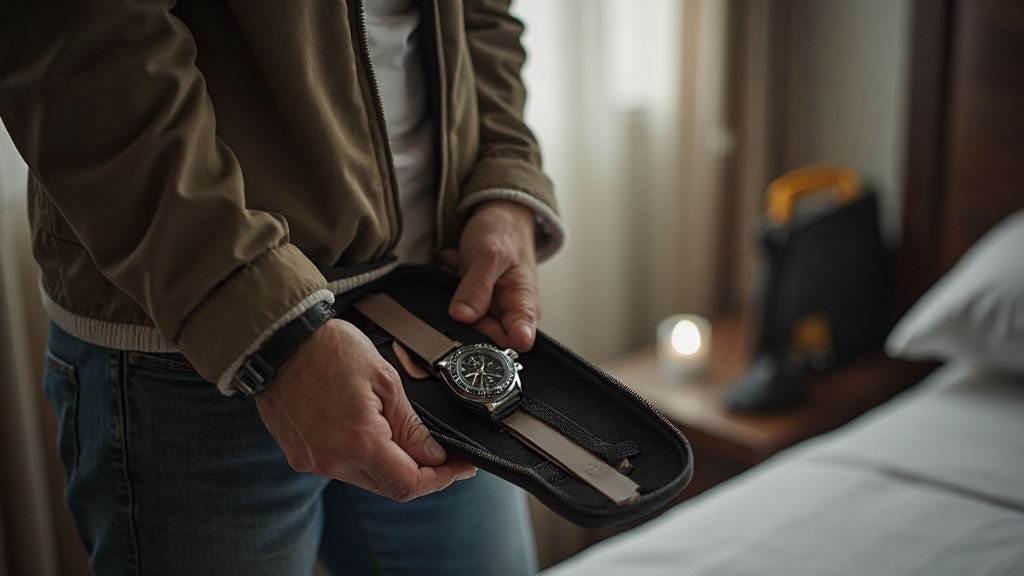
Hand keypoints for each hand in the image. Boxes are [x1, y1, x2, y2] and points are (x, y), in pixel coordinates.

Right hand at [255, 319, 475, 500]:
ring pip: (366, 478)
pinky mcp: (300, 456)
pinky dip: (363, 456)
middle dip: (419, 471)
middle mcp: (333, 461)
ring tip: (402, 433)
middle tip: (442, 452)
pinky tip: (370, 431)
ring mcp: (313, 461)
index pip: (409, 485)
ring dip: (389, 464)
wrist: (279, 341)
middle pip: (388, 486)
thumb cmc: (330, 350)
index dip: (441, 480)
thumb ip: (411, 426)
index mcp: (359, 443)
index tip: (461, 468)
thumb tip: (433, 455)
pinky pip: (342, 467)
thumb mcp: (385, 380)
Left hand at [445, 200, 538, 350]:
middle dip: (466, 321)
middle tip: (462, 295)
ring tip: (461, 275)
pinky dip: (449, 293)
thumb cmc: (503, 233)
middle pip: (486, 339)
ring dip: (456, 303)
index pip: (518, 341)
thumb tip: (463, 317)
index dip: (498, 346)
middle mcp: (508, 312)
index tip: (476, 337)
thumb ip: (477, 287)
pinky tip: (455, 271)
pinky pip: (455, 312)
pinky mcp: (473, 306)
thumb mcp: (489, 254)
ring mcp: (489, 310)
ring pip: (466, 326)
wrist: (495, 217)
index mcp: (524, 303)